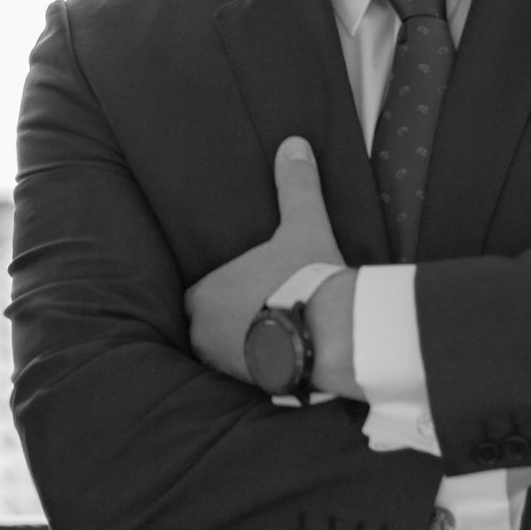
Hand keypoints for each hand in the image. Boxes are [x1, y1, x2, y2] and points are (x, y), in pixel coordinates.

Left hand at [184, 137, 343, 381]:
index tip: (243, 287)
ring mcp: (225, 363)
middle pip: (208, 326)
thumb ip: (295, 187)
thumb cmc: (308, 278)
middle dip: (229, 320)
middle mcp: (204, 332)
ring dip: (242, 345)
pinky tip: (283, 357)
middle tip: (261, 310)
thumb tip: (294, 145)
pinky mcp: (250, 384)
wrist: (334, 334)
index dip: (219, 291)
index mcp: (205, 294)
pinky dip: (260, 366)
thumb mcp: (303, 226)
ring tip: (272, 334)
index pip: (197, 295)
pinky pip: (246, 373)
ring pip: (224, 352)